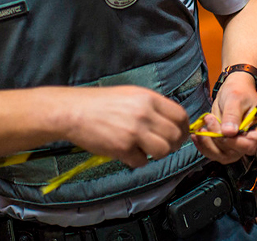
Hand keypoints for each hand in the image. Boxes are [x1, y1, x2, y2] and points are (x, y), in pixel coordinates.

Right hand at [59, 85, 189, 167]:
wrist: (74, 111)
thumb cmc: (101, 103)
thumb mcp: (131, 94)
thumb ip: (152, 106)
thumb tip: (172, 121)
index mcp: (149, 98)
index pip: (180, 116)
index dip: (183, 128)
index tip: (179, 134)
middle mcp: (144, 114)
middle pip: (175, 136)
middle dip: (173, 144)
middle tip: (163, 146)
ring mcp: (134, 131)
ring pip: (163, 151)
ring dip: (157, 154)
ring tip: (145, 149)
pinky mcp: (123, 148)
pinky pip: (142, 161)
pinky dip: (137, 160)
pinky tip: (127, 152)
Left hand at [191, 72, 256, 163]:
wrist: (232, 89)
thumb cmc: (239, 91)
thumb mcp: (236, 99)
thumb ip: (232, 115)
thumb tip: (229, 133)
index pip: (250, 145)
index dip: (235, 143)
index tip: (223, 131)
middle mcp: (248, 141)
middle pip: (234, 153)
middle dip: (217, 140)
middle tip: (209, 120)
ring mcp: (236, 144)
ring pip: (221, 155)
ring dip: (208, 144)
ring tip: (200, 128)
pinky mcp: (224, 143)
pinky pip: (213, 151)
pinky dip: (203, 145)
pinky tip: (196, 135)